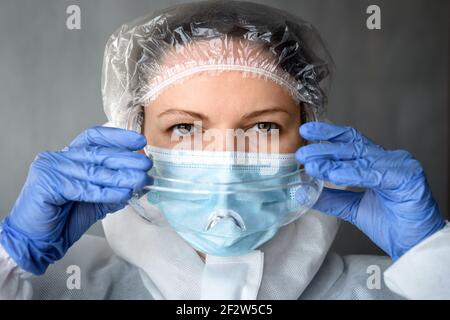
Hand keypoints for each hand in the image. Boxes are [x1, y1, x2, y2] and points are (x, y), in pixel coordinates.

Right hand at [0, 127, 151, 273]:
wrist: (38, 241)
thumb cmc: (64, 220)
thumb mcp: (95, 200)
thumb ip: (113, 188)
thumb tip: (140, 180)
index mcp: (68, 157)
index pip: (94, 138)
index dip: (118, 137)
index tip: (140, 140)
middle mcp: (58, 158)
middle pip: (97, 153)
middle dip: (126, 159)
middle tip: (146, 164)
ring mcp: (50, 169)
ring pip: (93, 171)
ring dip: (120, 176)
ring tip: (140, 180)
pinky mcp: (47, 184)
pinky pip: (82, 187)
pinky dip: (105, 192)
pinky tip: (123, 194)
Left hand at [296, 122, 444, 259]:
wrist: (415, 244)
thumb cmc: (392, 224)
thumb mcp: (353, 208)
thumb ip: (332, 198)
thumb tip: (305, 193)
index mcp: (377, 162)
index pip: (350, 141)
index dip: (328, 134)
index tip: (306, 132)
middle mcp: (388, 159)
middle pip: (352, 146)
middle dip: (324, 148)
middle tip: (303, 153)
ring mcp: (399, 165)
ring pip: (360, 158)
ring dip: (334, 161)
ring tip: (312, 165)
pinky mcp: (408, 177)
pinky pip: (375, 173)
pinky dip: (353, 173)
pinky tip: (334, 176)